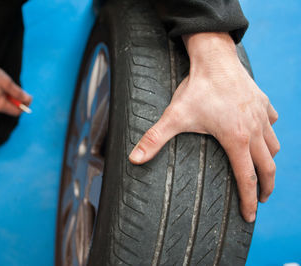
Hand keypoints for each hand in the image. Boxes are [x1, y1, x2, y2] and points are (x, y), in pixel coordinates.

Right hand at [0, 59, 31, 115]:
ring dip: (11, 97)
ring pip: (6, 105)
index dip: (25, 105)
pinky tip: (2, 87)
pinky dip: (5, 96)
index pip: (17, 112)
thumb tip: (28, 100)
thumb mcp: (7, 82)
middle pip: (12, 109)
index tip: (27, 95)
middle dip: (18, 100)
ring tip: (8, 86)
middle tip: (17, 88)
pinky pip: (0, 101)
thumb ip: (18, 93)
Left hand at [129, 32, 279, 222]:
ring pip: (274, 146)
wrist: (215, 58)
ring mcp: (261, 116)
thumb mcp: (174, 116)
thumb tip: (133, 159)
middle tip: (261, 200)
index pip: (247, 179)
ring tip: (262, 171)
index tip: (250, 216)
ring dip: (269, 162)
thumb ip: (154, 139)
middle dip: (266, 187)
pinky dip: (269, 133)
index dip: (248, 201)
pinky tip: (262, 134)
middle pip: (268, 167)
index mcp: (237, 139)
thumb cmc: (197, 88)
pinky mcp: (263, 102)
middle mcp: (255, 130)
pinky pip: (272, 122)